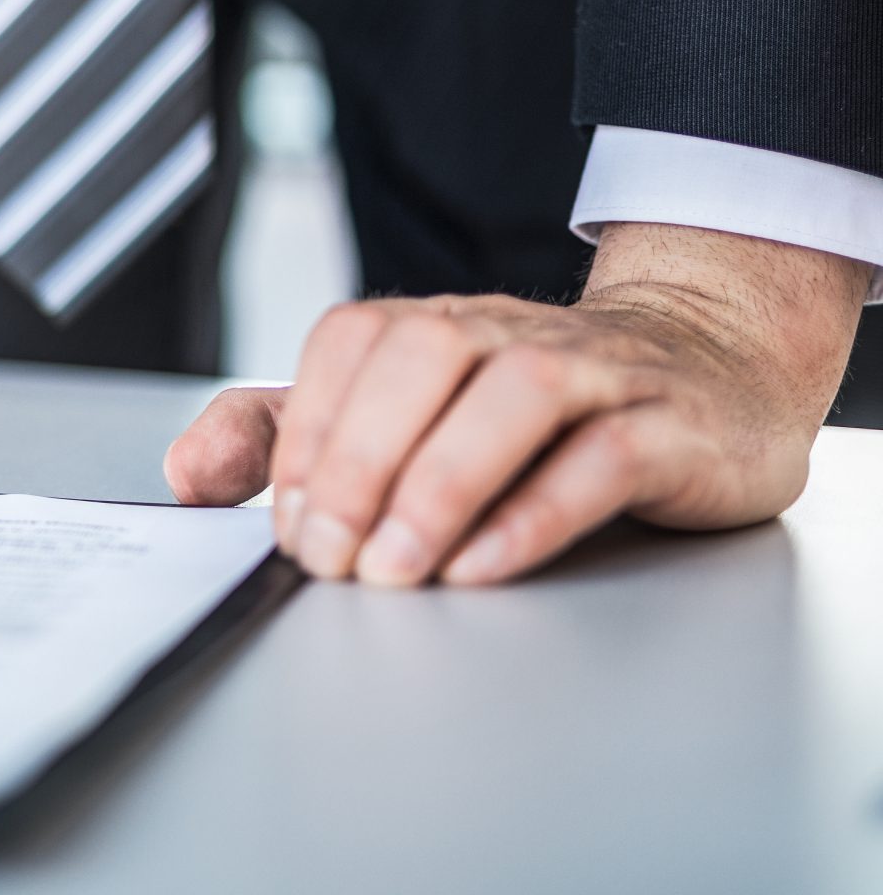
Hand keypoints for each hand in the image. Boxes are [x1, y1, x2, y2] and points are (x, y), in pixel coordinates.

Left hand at [164, 224, 867, 584]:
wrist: (712, 372)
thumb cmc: (534, 410)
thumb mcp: (401, 414)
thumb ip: (285, 437)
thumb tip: (184, 476)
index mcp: (437, 325)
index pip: (349, 345)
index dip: (309, 432)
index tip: (288, 522)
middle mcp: (511, 332)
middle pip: (423, 359)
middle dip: (361, 462)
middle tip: (332, 557)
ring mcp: (599, 371)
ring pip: (515, 395)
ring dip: (440, 484)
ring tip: (397, 569)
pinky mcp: (670, 427)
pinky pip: (604, 455)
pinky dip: (535, 510)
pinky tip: (482, 564)